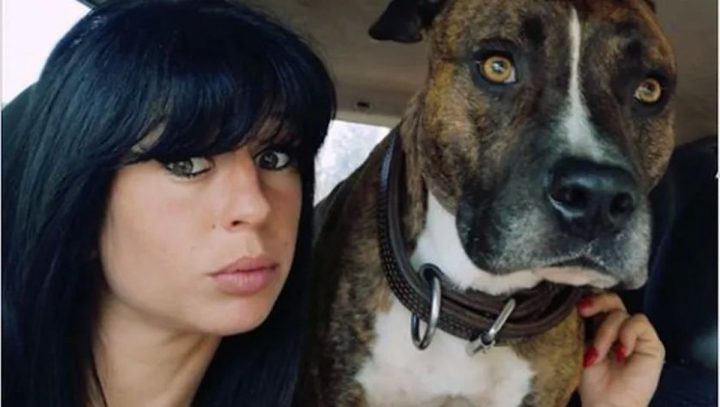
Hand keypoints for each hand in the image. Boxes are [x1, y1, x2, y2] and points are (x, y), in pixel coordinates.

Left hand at [577, 292, 664, 406]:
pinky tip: (621, 353)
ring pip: (620, 314)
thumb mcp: (580, 347)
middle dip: (597, 302)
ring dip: (605, 333)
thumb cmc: (591, 381)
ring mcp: (636, 334)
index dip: (588, 299)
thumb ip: (582, 324)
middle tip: (583, 311)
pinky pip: (639, 323)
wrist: (607, 405)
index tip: (575, 307)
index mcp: (600, 326)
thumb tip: (575, 302)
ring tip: (596, 356)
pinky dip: (626, 335)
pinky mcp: (652, 343)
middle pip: (612, 299)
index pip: (598, 301)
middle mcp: (619, 328)